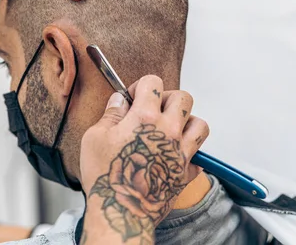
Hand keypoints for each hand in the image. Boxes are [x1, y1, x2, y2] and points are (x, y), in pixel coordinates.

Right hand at [80, 75, 208, 244]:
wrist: (123, 212)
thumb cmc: (106, 177)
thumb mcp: (95, 138)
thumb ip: (111, 114)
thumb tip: (120, 100)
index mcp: (144, 118)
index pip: (154, 83)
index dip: (142, 86)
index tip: (134, 97)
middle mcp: (168, 131)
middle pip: (183, 98)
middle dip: (168, 99)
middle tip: (154, 111)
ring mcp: (181, 151)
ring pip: (199, 123)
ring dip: (186, 122)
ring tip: (170, 130)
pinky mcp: (187, 171)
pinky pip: (200, 155)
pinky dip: (191, 151)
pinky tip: (175, 155)